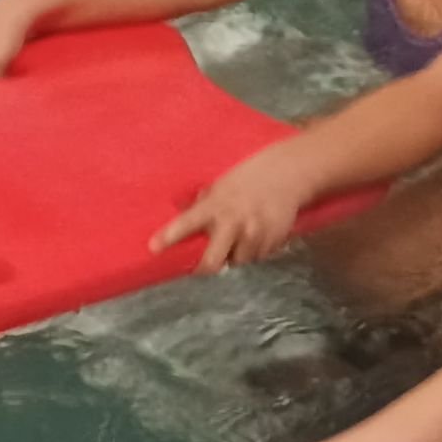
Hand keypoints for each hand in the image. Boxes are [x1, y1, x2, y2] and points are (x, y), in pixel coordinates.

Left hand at [151, 146, 315, 273]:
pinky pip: (258, 257)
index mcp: (216, 205)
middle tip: (203, 264)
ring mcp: (255, 234)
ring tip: (240, 236)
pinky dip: (254, 251)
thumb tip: (183, 218)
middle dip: (205, 267)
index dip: (169, 237)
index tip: (153, 248)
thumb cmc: (249, 177)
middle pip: (213, 262)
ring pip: (238, 261)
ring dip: (235, 255)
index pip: (187, 223)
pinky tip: (258, 232)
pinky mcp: (272, 241)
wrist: (288, 174)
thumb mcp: (221, 186)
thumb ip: (204, 204)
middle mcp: (234, 222)